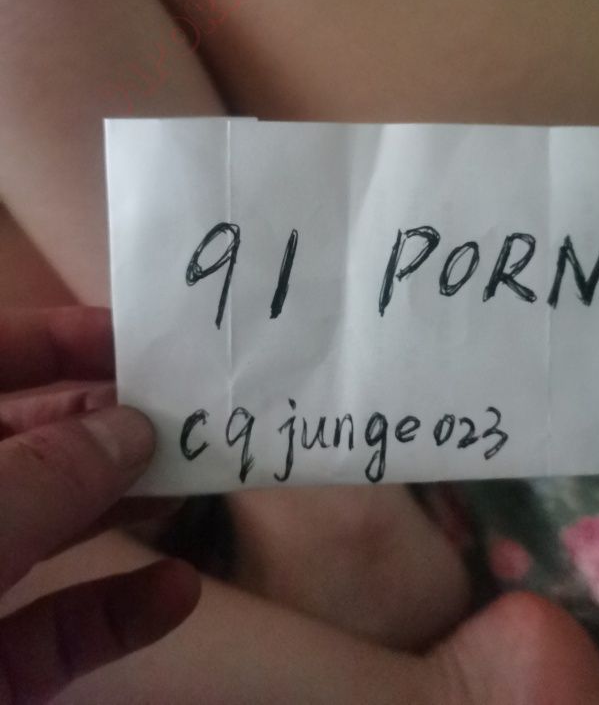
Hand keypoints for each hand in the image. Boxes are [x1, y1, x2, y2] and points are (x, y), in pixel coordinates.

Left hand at [0, 307, 199, 703]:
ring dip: (123, 512)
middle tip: (192, 416)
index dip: (54, 340)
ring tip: (199, 485)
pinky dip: (115, 614)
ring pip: (45, 535)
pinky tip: (176, 592)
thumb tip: (130, 428)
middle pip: (25, 447)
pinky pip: (53, 632)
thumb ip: (44, 474)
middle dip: (108, 429)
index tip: (138, 340)